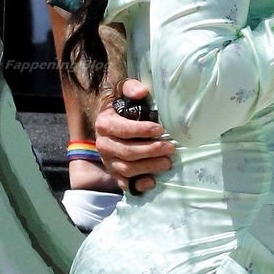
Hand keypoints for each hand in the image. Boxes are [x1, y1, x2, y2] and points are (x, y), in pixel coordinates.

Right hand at [93, 79, 174, 194]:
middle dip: (151, 150)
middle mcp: (103, 144)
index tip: (160, 129)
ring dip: (149, 167)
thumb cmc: (122, 108)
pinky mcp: (114, 174)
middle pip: (127, 152)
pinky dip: (138, 185)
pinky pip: (124, 184)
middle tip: (170, 147)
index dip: (142, 130)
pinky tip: (153, 181)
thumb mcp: (122, 92)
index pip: (122, 130)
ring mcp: (108, 161)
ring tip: (167, 162)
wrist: (111, 125)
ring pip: (127, 169)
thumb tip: (141, 92)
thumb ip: (130, 88)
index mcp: (104, 124)